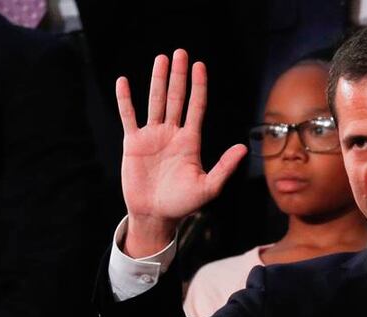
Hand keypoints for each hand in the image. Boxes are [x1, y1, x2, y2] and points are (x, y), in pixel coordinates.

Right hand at [115, 49, 247, 256]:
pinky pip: (129, 117)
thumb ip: (224, 167)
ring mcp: (152, 136)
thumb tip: (242, 147)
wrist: (155, 215)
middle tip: (181, 52)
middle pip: (176, 98)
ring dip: (158, 81)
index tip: (200, 66)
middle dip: (179, 76)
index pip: (196, 107)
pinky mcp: (133, 143)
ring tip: (161, 59)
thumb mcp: (209, 187)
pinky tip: (124, 82)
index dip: (198, 87)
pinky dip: (126, 100)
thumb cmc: (183, 204)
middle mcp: (172, 134)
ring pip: (155, 102)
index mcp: (191, 141)